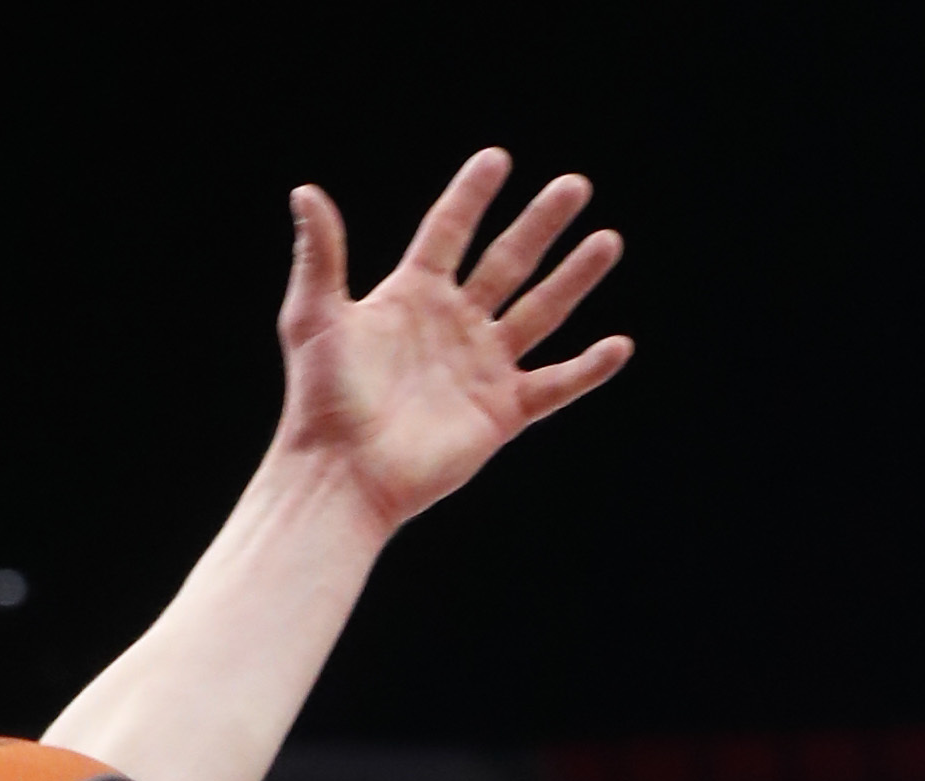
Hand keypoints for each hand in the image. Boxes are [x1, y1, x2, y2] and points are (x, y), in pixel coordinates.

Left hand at [271, 157, 630, 536]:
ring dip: (575, 278)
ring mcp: (481, 369)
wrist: (342, 476)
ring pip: (540, 313)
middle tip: (576, 186)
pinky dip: (587, 370)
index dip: (472, 197)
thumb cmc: (321, 402)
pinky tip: (619, 346)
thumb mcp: (315, 318)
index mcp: (412, 297)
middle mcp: (453, 326)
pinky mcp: (500, 413)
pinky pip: (554, 386)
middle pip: (507, 262)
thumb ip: (320, 254)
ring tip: (607, 241)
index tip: (497, 160)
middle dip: (542, 224)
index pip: (449, 232)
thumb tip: (305, 192)